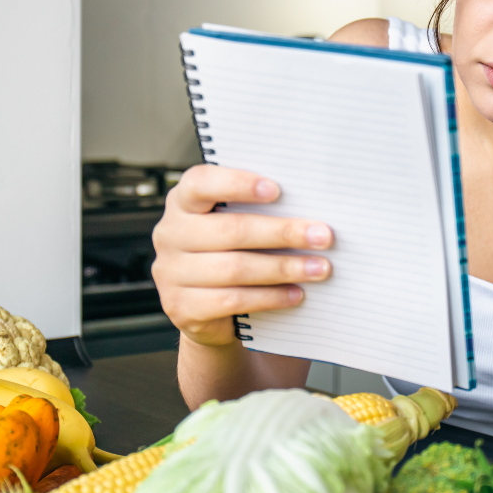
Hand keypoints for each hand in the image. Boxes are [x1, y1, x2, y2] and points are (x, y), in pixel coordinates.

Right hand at [151, 164, 332, 346]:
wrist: (207, 309)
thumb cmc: (230, 251)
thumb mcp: (234, 223)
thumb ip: (256, 209)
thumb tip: (309, 207)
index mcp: (182, 202)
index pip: (201, 183)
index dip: (238, 184)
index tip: (277, 190)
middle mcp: (170, 234)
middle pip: (231, 230)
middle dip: (283, 233)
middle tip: (323, 236)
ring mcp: (171, 273)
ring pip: (235, 268)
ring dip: (283, 268)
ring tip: (318, 268)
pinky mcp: (181, 307)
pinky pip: (232, 301)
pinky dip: (270, 297)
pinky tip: (295, 293)